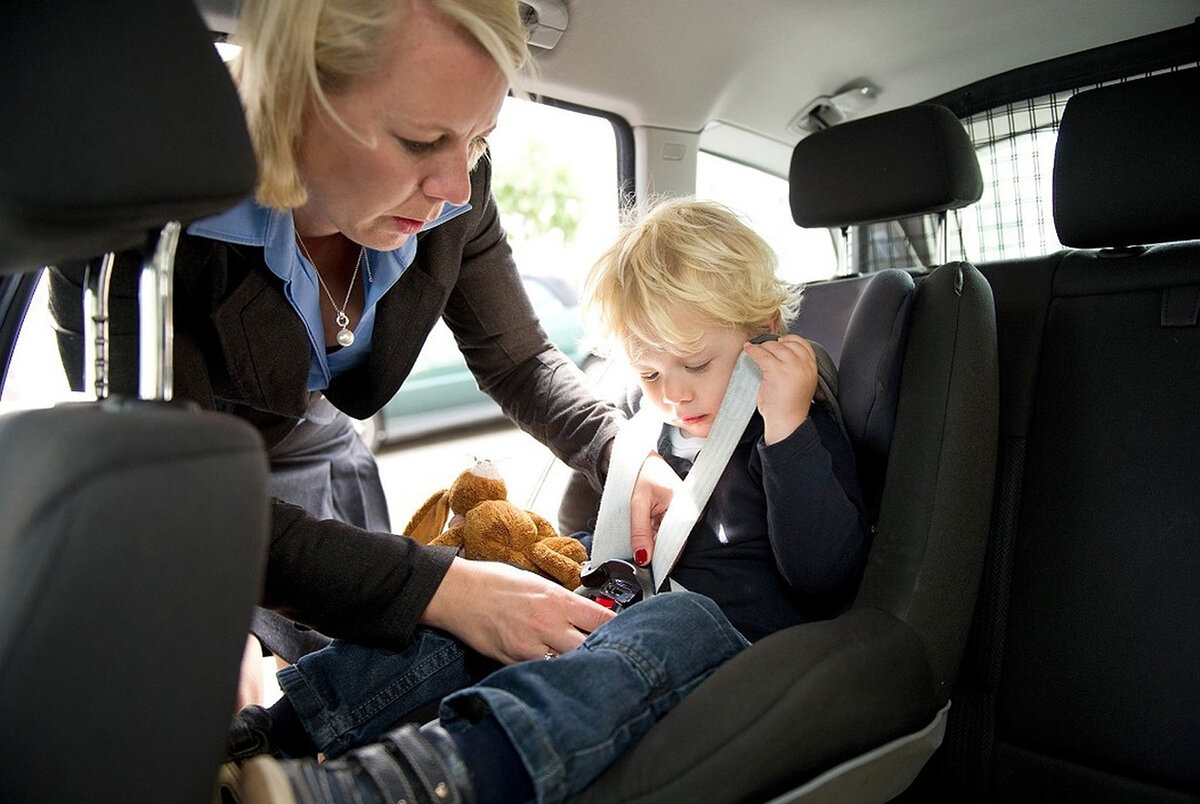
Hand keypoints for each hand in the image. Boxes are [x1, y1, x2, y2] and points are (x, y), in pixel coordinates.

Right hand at [420, 558, 613, 663]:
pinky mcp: (513, 660)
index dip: (620, 628)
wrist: (456, 592)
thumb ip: (559, 599)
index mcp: (556, 599)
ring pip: (569, 665)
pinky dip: (551, 673)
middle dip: (605, 652)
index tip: (629, 632)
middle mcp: (547, 623)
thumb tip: (581, 611)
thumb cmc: (491, 582)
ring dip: (579, 666)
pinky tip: (557, 673)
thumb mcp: (534, 581)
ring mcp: (530, 645)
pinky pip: (541, 672)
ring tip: (588, 668)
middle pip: (592, 648)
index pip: (602, 618)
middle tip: (613, 656)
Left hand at [629, 451, 678, 565]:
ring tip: (640, 551)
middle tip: (641, 563)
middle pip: (671, 544)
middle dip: (656, 554)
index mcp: (683, 506)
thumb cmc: (642, 473)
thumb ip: (640, 531)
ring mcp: (678, 516)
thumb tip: (643, 557)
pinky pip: (661, 535)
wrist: (639, 459)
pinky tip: (642, 543)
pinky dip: (651, 540)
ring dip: (652, 548)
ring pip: (665, 542)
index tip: (651, 567)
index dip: (663, 557)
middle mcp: (685, 512)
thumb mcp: (637, 502)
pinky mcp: (670, 517)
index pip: (676, 541)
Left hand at [744, 334, 817, 444]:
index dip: (789, 340)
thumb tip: (781, 352)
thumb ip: (796, 367)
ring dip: (763, 347)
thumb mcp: (800, 382)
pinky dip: (753, 350)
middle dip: (773, 345)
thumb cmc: (789, 406)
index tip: (780, 341)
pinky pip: (762, 354)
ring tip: (755, 350)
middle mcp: (804, 365)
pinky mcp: (776, 371)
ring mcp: (791, 367)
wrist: (787, 422)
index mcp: (812, 367)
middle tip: (763, 348)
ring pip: (774, 347)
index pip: (802, 344)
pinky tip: (748, 349)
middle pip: (787, 343)